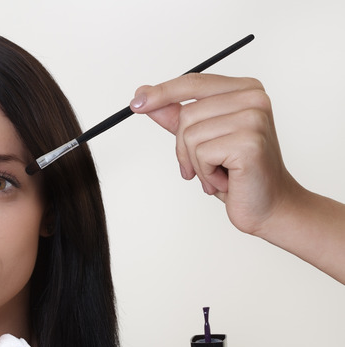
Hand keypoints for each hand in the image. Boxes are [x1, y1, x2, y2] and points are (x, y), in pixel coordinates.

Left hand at [130, 73, 302, 235]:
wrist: (268, 205)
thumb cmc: (237, 173)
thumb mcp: (202, 139)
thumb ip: (176, 116)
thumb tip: (143, 97)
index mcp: (245, 89)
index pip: (193, 83)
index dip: (162, 93)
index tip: (136, 103)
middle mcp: (254, 98)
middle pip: (187, 113)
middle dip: (184, 147)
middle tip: (203, 166)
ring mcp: (254, 118)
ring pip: (190, 135)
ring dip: (196, 163)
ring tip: (218, 173)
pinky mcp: (249, 142)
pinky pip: (201, 154)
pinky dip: (206, 173)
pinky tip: (226, 180)